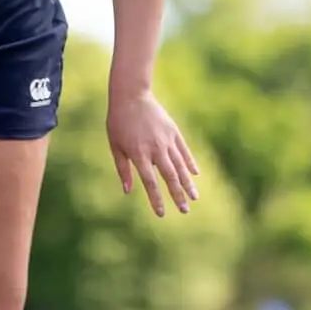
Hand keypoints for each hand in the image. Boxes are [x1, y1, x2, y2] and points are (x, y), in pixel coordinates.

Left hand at [107, 86, 198, 216]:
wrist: (131, 95)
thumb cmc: (119, 122)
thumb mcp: (115, 146)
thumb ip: (122, 169)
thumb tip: (127, 191)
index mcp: (139, 154)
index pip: (150, 182)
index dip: (156, 199)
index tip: (161, 214)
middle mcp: (155, 149)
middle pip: (170, 176)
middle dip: (178, 195)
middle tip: (185, 210)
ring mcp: (167, 140)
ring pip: (180, 165)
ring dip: (188, 183)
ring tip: (195, 197)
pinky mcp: (174, 131)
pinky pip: (184, 150)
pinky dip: (190, 163)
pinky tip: (195, 174)